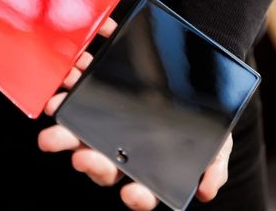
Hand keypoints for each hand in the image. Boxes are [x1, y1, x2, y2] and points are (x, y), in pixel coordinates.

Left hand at [38, 18, 233, 209]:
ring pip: (79, 139)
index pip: (141, 192)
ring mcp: (104, 131)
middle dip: (90, 163)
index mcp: (149, 170)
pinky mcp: (94, 104)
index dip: (137, 197)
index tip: (133, 193)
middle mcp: (121, 155)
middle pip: (102, 166)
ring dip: (64, 132)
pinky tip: (64, 87)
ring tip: (59, 113)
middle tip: (83, 157)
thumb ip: (214, 165)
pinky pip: (75, 105)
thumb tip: (207, 190)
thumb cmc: (201, 119)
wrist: (192, 79)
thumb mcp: (216, 142)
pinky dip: (67, 97)